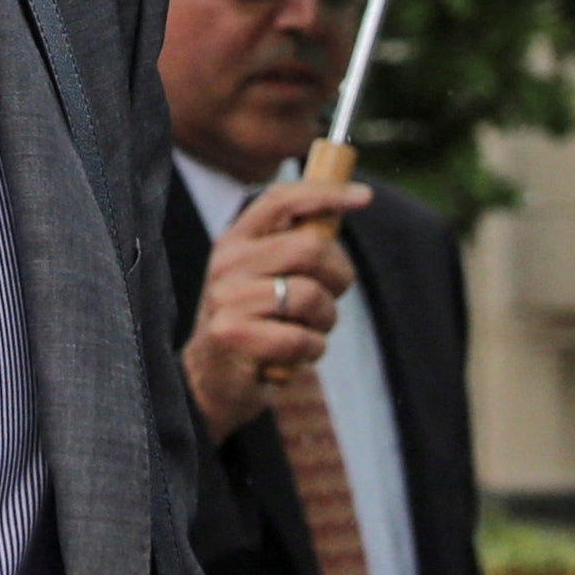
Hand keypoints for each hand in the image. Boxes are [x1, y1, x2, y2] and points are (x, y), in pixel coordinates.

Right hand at [181, 179, 369, 442]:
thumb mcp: (264, 278)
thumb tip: (344, 207)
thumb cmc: (254, 324)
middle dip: (339, 276)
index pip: (281, 200)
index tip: (365, 197)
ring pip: (311, 296)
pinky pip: (302, 338)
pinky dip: (312, 350)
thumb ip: (294, 248)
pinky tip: (294, 357)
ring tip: (307, 333)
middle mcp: (227, 264)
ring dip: (325, 321)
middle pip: (310, 248)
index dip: (325, 194)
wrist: (209, 381)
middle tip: (332, 297)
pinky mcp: (232, 336)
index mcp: (235, 241)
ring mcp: (227, 299)